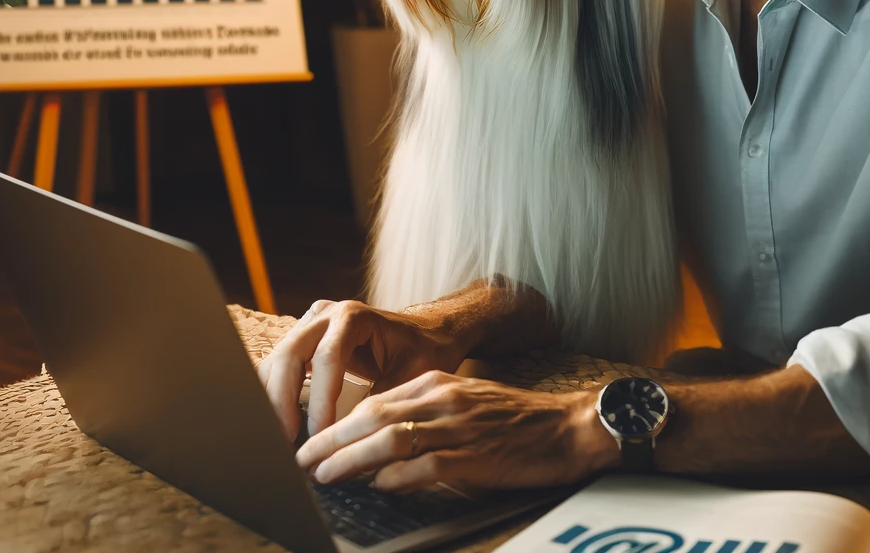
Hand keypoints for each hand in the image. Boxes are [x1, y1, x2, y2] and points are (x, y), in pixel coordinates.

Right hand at [258, 300, 465, 441]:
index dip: (320, 400)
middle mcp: (326, 314)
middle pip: (290, 355)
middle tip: (285, 443)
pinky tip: (279, 423)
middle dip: (282, 402)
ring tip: (278, 440)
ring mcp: (310, 324)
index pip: (327, 358)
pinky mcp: (303, 339)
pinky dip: (274, 395)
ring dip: (273, 401)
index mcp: (353, 316)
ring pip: (277, 360)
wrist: (425, 329)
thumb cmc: (423, 349)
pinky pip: (279, 366)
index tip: (319, 437)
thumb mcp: (412, 374)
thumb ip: (383, 403)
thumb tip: (355, 443)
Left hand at [296, 370, 620, 491]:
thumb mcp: (463, 402)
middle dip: (332, 439)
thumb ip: (422, 414)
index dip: (338, 423)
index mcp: (436, 383)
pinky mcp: (475, 455)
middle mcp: (442, 398)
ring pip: (391, 439)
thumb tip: (380, 444)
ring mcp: (458, 426)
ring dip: (352, 459)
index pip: (374, 401)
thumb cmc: (514, 419)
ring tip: (324, 475)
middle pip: (373, 417)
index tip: (312, 441)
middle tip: (302, 459)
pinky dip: (398, 478)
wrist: (567, 427)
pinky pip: (427, 466)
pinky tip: (379, 487)